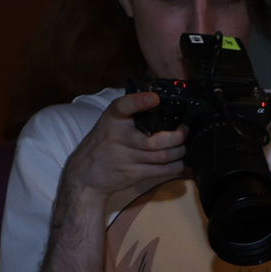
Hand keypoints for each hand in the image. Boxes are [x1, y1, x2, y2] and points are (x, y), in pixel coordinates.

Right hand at [61, 92, 188, 203]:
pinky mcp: (133, 173)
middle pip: (156, 140)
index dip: (141, 101)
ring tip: (183, 147)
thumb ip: (131, 114)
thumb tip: (162, 105)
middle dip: (178, 137)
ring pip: (162, 156)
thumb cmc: (104, 143)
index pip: (125, 105)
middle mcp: (119, 137)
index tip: (155, 98)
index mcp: (113, 118)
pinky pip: (161, 171)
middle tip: (184, 131)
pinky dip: (175, 167)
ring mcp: (126, 157)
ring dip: (179, 152)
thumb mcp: (111, 122)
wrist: (86, 173)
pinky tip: (178, 162)